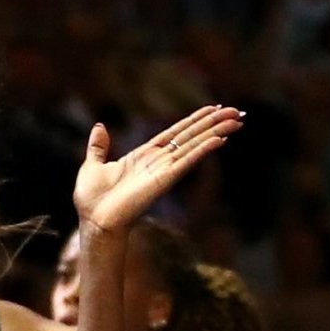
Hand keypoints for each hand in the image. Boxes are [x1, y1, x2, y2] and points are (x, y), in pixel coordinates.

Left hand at [71, 107, 242, 234]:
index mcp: (144, 156)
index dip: (194, 120)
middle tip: (237, 112)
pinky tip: (220, 140)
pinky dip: (203, 150)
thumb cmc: (91, 200)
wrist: (94, 221)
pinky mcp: (164, 180)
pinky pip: (187, 161)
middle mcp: (158, 162)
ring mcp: (163, 171)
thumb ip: (98, 147)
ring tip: (237, 121)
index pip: (175, 133)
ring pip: (194, 146)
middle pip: (191, 137)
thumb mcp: (92, 166)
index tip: (213, 109)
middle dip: (213, 123)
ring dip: (216, 132)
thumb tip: (99, 127)